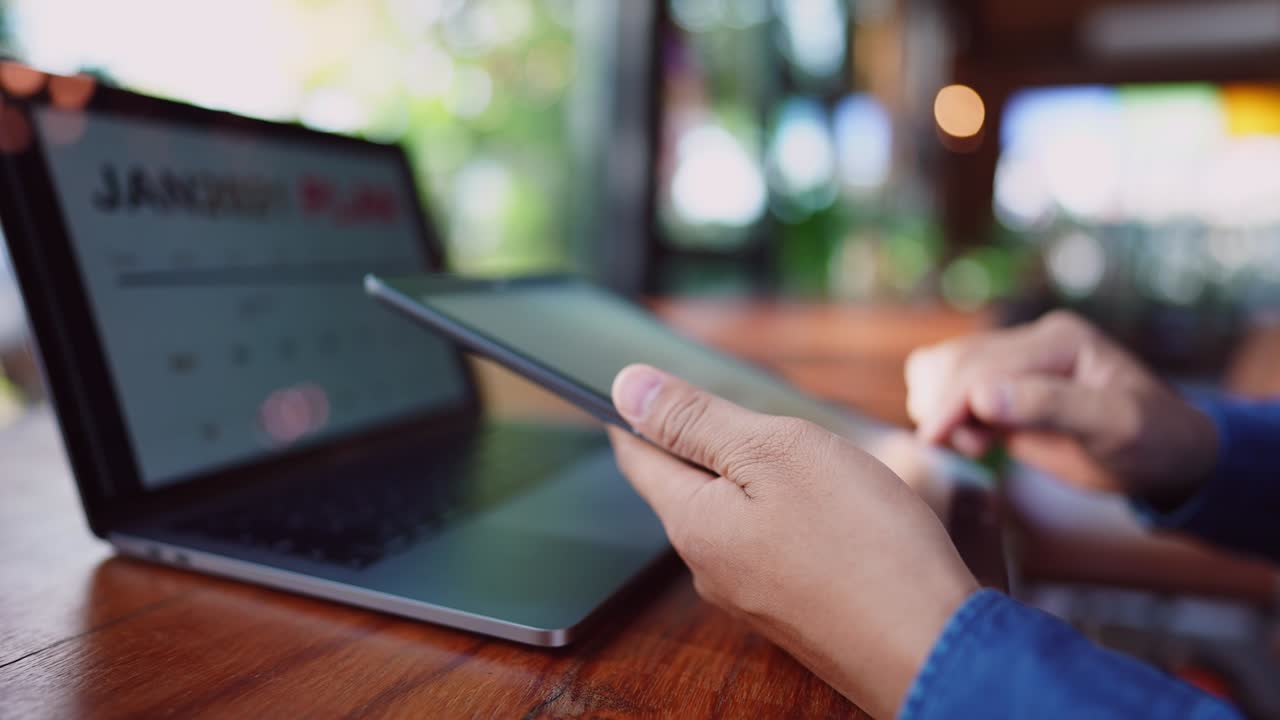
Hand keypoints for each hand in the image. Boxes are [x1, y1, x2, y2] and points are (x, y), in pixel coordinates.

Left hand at [607, 364, 976, 719]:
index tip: (642, 379)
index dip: (637, 411)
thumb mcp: (775, 454)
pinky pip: (773, 543)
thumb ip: (697, 421)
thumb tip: (627, 388)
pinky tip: (828, 502)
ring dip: (754, 475)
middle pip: (687, 483)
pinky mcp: (794, 610)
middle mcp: (710, 566)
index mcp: (693, 522)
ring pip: (735, 513)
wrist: (934, 649)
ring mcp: (752, 594)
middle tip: (740, 400)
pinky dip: (788, 510)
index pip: (637, 454)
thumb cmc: (862, 544)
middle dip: (706, 440)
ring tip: (798, 449)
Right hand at [905, 311, 1217, 500]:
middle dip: (943, 404)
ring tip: (971, 444)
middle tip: (959, 449)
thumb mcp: (1115, 426)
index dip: (954, 400)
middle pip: (957, 360)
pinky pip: (952, 386)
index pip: (986, 363)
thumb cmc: (1154, 441)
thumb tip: (982, 398)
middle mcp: (1033, 341)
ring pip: (945, 367)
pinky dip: (945, 411)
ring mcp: (1016, 363)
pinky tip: (969, 439)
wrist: (1168, 457)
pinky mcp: (1005, 388)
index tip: (933, 439)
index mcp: (1059, 339)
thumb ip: (1050, 407)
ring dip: (939, 405)